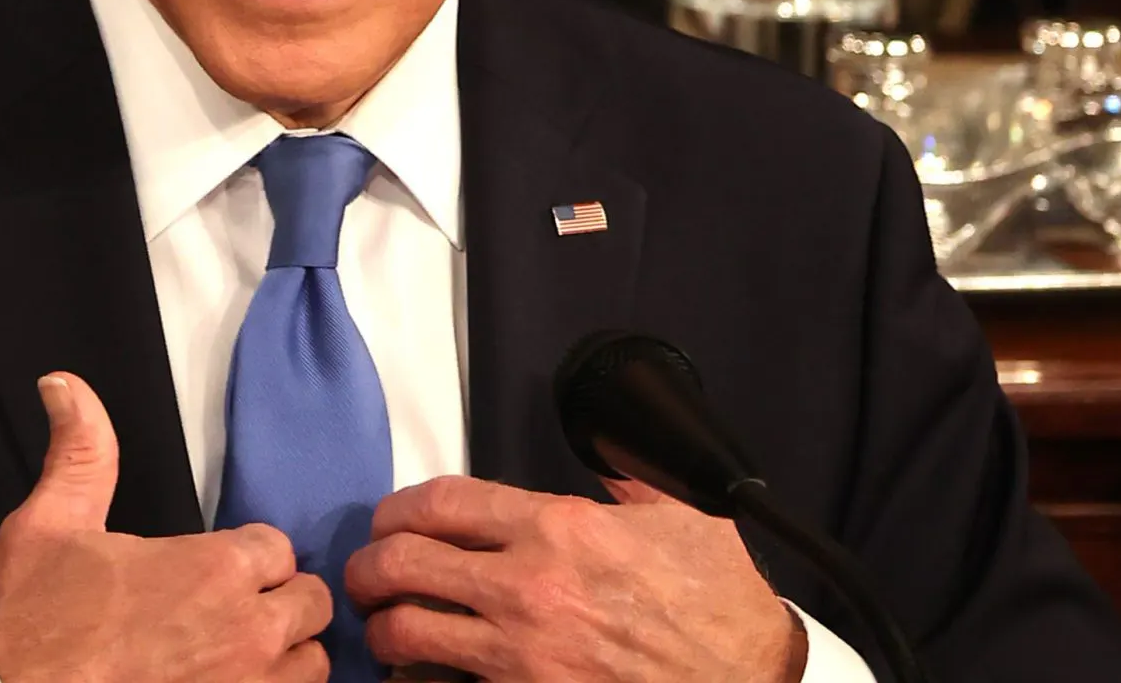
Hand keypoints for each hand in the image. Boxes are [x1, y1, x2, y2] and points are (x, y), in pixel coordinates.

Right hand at [0, 373, 333, 682]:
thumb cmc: (36, 624)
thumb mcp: (47, 524)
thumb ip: (80, 452)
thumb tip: (63, 383)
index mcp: (214, 568)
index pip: (277, 546)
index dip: (247, 555)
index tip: (212, 569)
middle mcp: (249, 629)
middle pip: (311, 601)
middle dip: (277, 599)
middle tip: (228, 610)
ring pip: (311, 661)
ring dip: (284, 653)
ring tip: (239, 653)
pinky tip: (230, 680)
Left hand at [344, 475, 803, 682]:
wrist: (751, 682)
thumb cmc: (722, 607)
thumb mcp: (683, 517)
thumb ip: (625, 483)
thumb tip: (601, 461)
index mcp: (559, 528)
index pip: (438, 503)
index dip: (397, 509)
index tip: (391, 519)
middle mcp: (528, 588)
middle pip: (400, 564)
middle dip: (369, 567)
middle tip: (369, 574)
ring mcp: (521, 656)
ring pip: (403, 633)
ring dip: (383, 627)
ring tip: (386, 624)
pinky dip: (416, 680)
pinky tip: (421, 673)